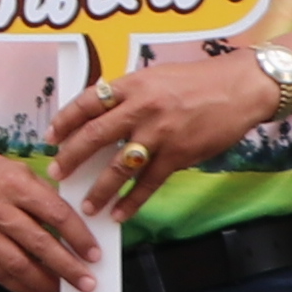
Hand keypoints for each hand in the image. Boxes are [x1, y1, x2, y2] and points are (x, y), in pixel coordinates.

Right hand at [0, 141, 103, 291]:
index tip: (94, 254)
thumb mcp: (25, 174)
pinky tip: (39, 291)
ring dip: (45, 282)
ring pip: (18, 265)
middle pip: (39, 244)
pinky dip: (22, 287)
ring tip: (64, 290)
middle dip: (67, 267)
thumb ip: (48, 201)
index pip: (56, 214)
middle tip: (87, 282)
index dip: (79, 237)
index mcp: (16, 184)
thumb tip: (77, 234)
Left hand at [47, 48, 275, 221]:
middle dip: (71, 158)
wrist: (240, 88)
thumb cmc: (198, 81)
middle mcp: (142, 108)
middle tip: (57, 174)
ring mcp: (160, 134)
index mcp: (132, 85)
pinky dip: (131, 201)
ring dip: (99, 189)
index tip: (51, 137)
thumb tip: (101, 114)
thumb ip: (129, 95)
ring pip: (119, 167)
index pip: (87, 103)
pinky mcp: (178, 155)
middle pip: (94, 136)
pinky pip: (148, 183)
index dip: (64, 121)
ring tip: (86, 206)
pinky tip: (120, 214)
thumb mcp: (156, 77)